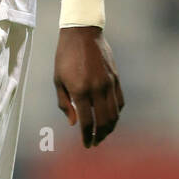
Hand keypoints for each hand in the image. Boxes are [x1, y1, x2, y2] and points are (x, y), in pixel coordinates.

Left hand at [54, 28, 124, 147]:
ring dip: (110, 127)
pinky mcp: (116, 78)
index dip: (87, 136)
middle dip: (100, 136)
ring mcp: (109, 83)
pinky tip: (110, 117)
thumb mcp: (58, 80)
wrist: (82, 33)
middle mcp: (97, 89)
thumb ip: (65, 103)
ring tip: (103, 133)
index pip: (87, 122)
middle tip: (95, 142)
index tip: (86, 144)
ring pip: (115, 113)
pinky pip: (120, 101)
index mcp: (80, 91)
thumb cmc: (65, 57)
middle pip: (104, 121)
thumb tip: (74, 123)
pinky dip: (116, 113)